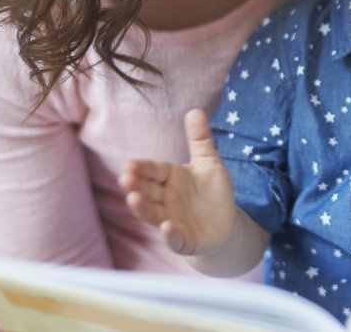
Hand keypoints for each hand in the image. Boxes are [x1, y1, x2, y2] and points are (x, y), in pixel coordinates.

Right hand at [119, 109, 237, 255]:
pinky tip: (166, 227)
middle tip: (125, 179)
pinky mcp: (184, 240)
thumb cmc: (212, 191)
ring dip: (142, 208)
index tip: (130, 164)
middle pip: (147, 191)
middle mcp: (166, 199)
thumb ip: (200, 139)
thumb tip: (195, 110)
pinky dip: (169, 234)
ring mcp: (172, 220)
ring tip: (133, 199)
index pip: (153, 170)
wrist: (225, 223)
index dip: (142, 169)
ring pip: (152, 214)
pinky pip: (175, 238)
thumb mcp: (209, 162)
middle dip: (135, 185)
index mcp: (170, 178)